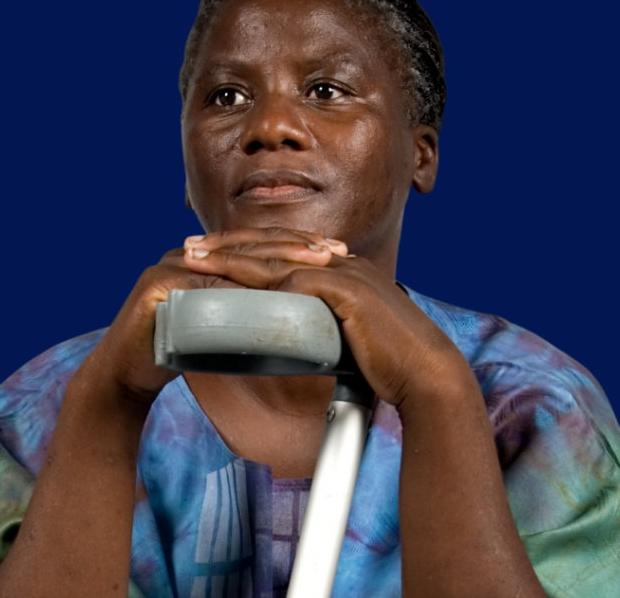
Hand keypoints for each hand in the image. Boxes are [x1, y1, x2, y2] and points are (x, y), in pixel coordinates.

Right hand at [71, 228, 351, 408]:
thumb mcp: (218, 324)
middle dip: (295, 245)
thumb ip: (245, 309)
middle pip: (249, 244)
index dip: (296, 243)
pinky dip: (240, 289)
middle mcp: (187, 254)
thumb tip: (293, 312)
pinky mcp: (158, 286)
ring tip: (312, 264)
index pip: (256, 244)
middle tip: (334, 251)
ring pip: (233, 260)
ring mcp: (170, 266)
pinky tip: (272, 294)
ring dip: (276, 260)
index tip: (336, 250)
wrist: (123, 374)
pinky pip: (206, 286)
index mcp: (205, 258)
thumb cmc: (173, 351)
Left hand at [182, 227, 475, 409]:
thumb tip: (307, 344)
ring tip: (194, 257)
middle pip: (274, 245)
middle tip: (191, 245)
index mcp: (346, 270)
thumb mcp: (354, 340)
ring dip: (230, 256)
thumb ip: (328, 332)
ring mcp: (345, 273)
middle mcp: (344, 263)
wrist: (428, 376)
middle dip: (229, 244)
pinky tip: (224, 281)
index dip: (249, 249)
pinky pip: (288, 280)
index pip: (287, 250)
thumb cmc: (395, 367)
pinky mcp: (344, 291)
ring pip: (275, 257)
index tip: (215, 253)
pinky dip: (253, 279)